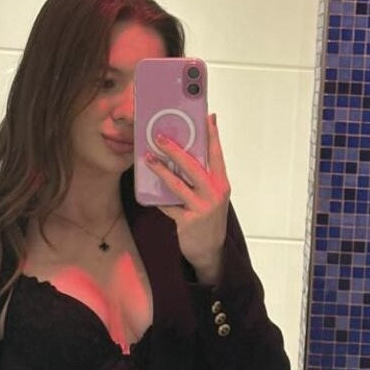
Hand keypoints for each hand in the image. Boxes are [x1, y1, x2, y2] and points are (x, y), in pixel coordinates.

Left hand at [145, 114, 229, 285]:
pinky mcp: (187, 221)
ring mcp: (201, 208)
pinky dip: (158, 198)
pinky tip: (148, 191)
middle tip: (161, 137)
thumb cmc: (209, 219)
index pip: (217, 155)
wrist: (210, 251)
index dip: (212, 136)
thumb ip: (204, 178)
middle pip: (193, 166)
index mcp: (221, 184)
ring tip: (148, 158)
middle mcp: (213, 194)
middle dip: (176, 150)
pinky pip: (168, 205)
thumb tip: (185, 156)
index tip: (208, 117)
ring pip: (177, 184)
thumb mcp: (213, 197)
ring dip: (160, 170)